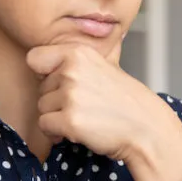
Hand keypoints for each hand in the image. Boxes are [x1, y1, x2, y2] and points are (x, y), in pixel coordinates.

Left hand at [25, 42, 181, 180]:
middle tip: (84, 105)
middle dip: (56, 100)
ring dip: (57, 117)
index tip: (60, 83)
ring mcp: (71, 95)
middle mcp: (72, 70)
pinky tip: (78, 131)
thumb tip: (64, 48)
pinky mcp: (70, 120)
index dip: (44, 74)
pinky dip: (57, 132)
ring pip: (42, 107)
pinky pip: (44, 126)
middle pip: (40, 88)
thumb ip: (80, 58)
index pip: (35, 58)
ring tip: (84, 118)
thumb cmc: (127, 101)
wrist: (146, 129)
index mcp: (78, 53)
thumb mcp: (107, 66)